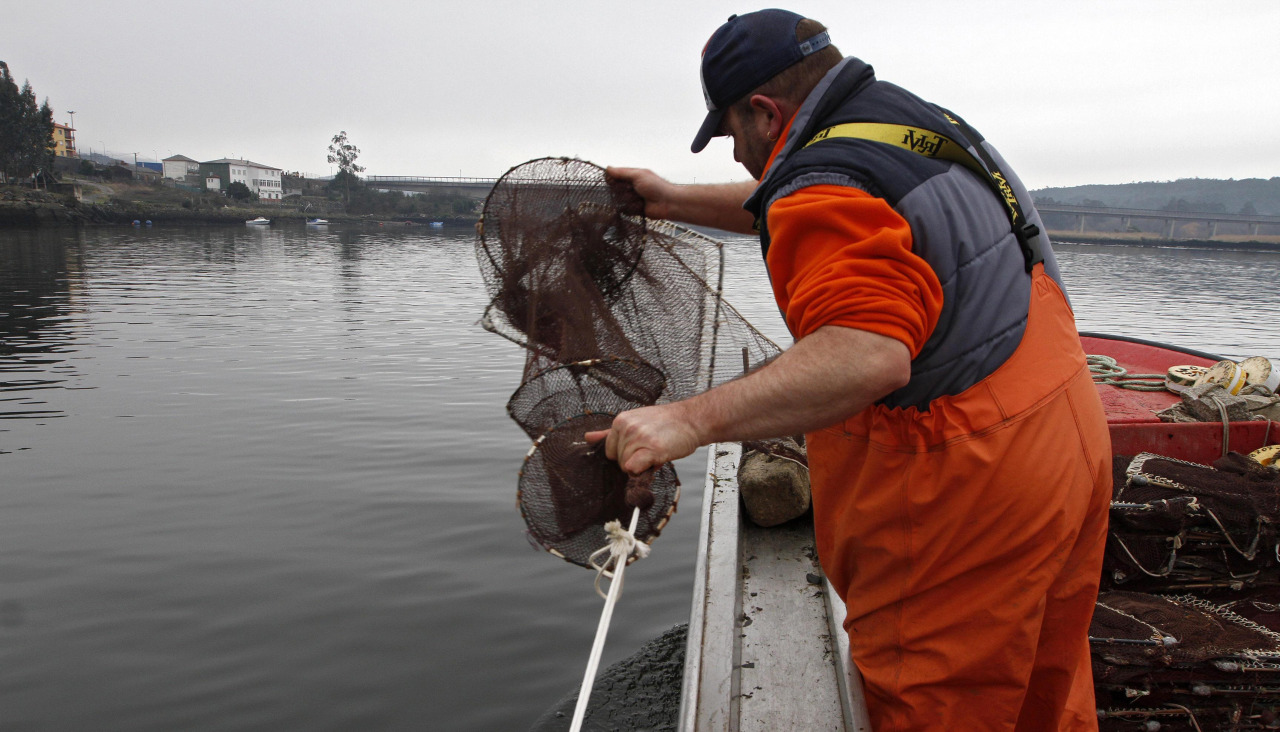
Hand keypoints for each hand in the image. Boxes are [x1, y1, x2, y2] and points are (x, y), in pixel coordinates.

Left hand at [583, 403, 701, 474]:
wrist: (691, 419)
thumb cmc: (665, 423)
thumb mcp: (635, 420)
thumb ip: (609, 432)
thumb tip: (587, 438)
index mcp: (620, 421)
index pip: (609, 451)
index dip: (625, 454)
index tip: (641, 447)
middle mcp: (626, 427)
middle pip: (618, 460)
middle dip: (634, 460)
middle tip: (652, 447)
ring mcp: (638, 437)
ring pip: (626, 467)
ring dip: (642, 465)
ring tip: (658, 450)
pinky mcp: (652, 448)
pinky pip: (633, 469)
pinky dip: (642, 470)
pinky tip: (656, 459)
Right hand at [605, 167, 677, 220]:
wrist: (668, 203)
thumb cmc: (657, 187)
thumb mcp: (638, 175)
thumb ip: (622, 172)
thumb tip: (608, 168)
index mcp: (634, 176)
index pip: (616, 176)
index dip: (612, 178)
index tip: (611, 181)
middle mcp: (632, 186)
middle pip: (616, 189)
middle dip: (623, 191)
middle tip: (632, 190)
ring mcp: (633, 198)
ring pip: (620, 200)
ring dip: (629, 200)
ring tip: (639, 199)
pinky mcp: (634, 209)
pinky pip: (625, 210)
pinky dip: (631, 208)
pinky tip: (640, 206)